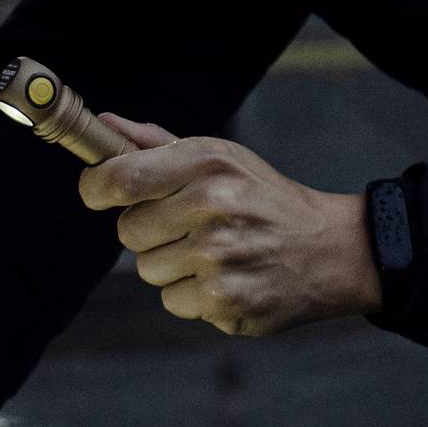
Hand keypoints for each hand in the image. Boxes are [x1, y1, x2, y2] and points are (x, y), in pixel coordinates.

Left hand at [79, 113, 382, 336]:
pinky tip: (227, 278)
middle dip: (149, 231)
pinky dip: (194, 296)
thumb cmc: (264, 198)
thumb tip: (104, 124)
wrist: (330, 249)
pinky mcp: (227, 300)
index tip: (98, 192)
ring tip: (215, 254)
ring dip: (173, 266)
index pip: (120, 177)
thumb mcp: (221, 157)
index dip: (96, 187)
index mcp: (208, 164)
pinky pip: (173, 301)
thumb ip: (156, 144)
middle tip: (188, 226)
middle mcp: (213, 206)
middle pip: (127, 231)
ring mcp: (220, 257)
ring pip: (148, 270)